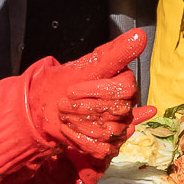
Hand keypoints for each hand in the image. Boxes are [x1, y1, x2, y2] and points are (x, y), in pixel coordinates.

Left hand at [23, 31, 147, 160]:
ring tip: (64, 116)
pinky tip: (68, 130)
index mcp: (124, 85)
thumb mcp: (87, 66)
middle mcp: (126, 107)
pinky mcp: (108, 146)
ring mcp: (119, 128)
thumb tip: (140, 35)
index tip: (72, 89)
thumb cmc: (63, 84)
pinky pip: (102, 148)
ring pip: (110, 131)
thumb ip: (116, 52)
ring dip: (81, 124)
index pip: (125, 89)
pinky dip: (80, 140)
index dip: (97, 91)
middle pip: (118, 111)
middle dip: (86, 108)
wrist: (43, 109)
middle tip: (63, 103)